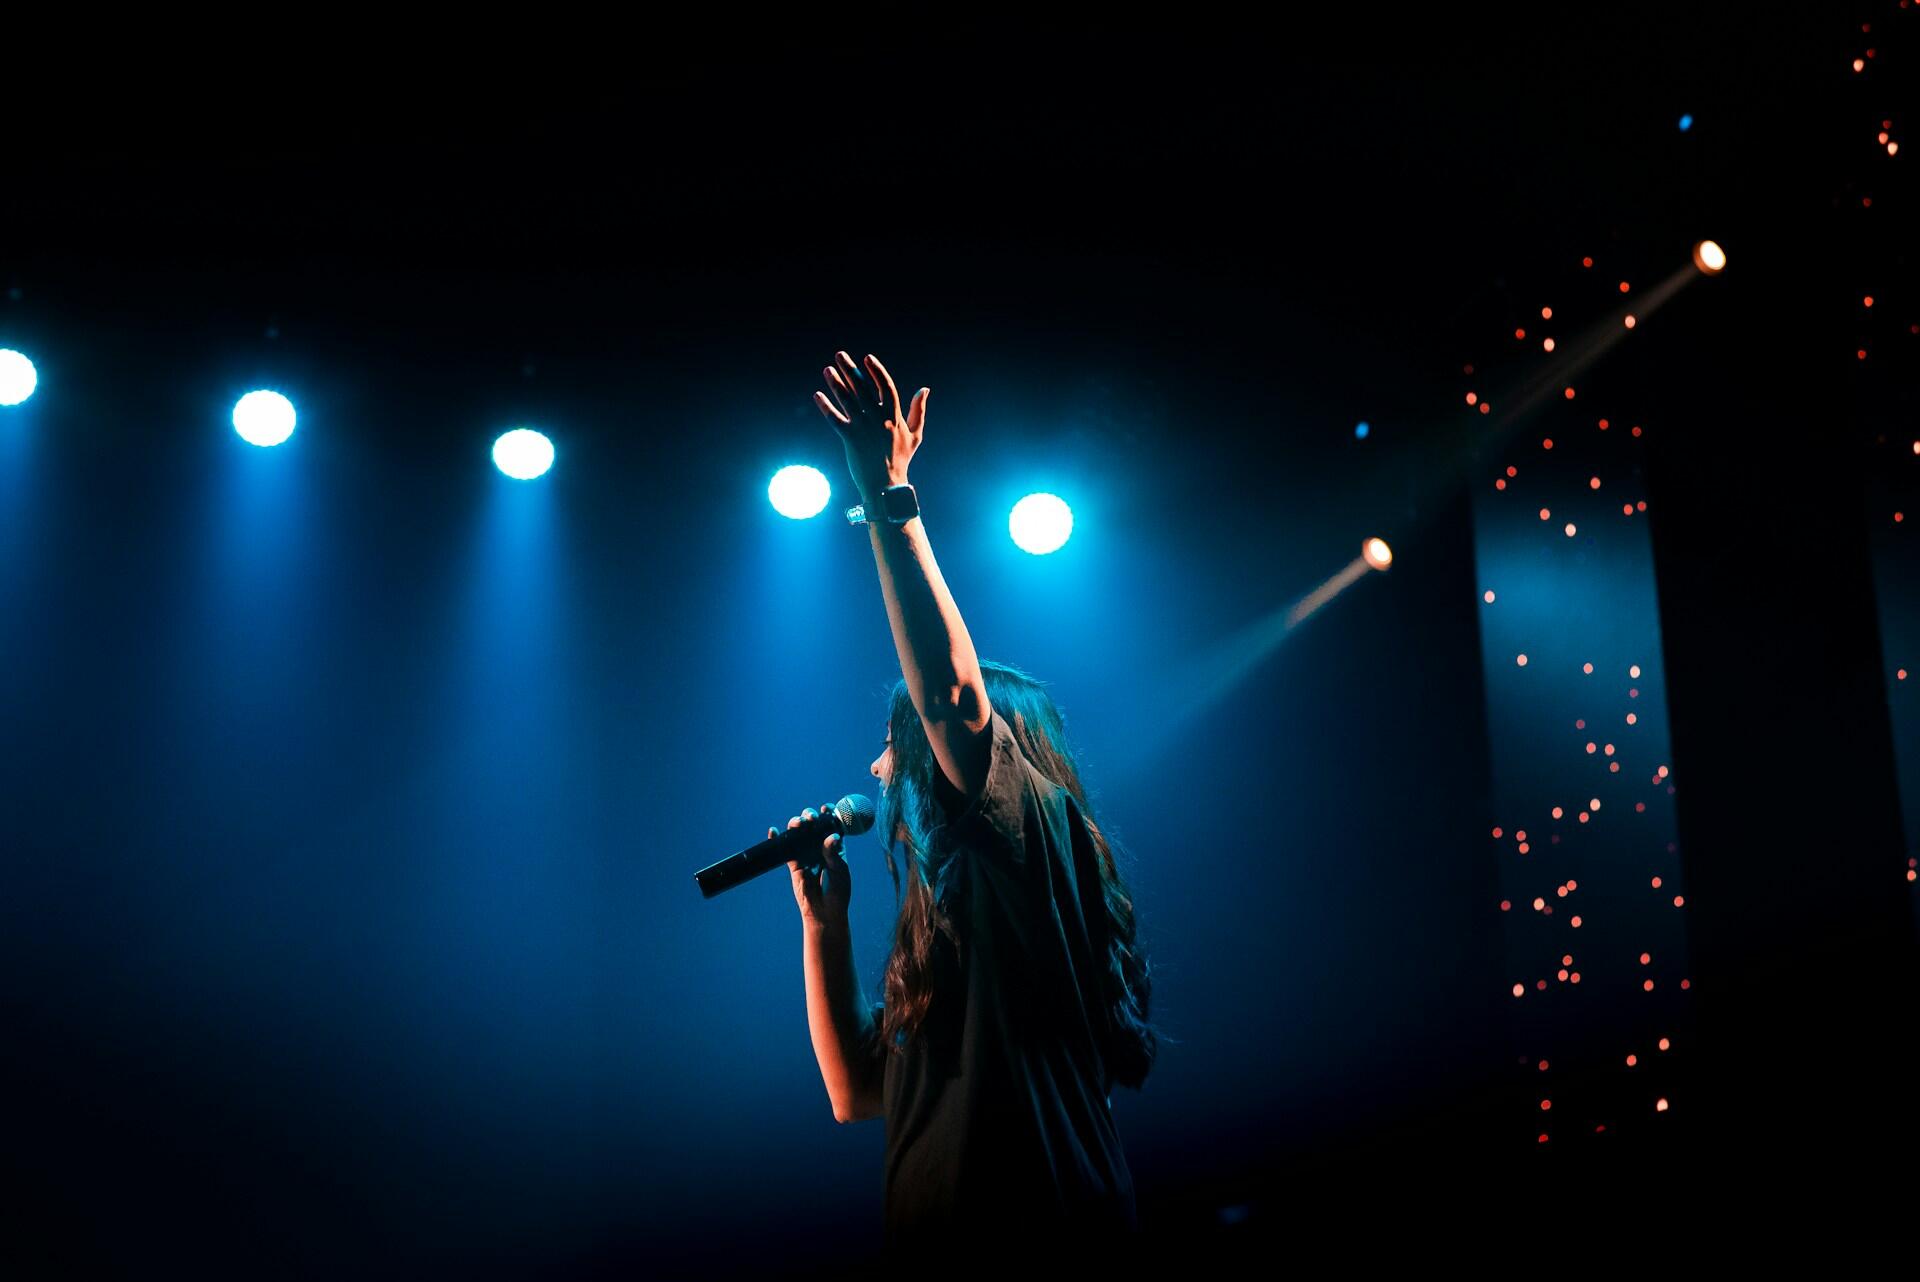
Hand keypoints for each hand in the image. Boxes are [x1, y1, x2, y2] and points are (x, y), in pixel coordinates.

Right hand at [778, 802, 851, 930]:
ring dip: (796, 824)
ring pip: (798, 834)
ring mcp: (806, 854)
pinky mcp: (793, 863)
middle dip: (810, 817)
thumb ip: (833, 853)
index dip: (828, 814)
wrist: (825, 912)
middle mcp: (819, 847)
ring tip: (798, 823)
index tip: (826, 808)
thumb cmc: (838, 890)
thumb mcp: (839, 870)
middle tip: (811, 817)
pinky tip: (773, 831)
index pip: (831, 825)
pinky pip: (784, 849)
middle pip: (813, 826)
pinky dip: (777, 839)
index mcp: (835, 846)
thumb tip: (831, 836)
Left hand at [813, 351, 927, 503]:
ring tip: (828, 370)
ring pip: (847, 401)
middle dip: (850, 370)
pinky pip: (835, 419)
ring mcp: (863, 428)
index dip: (877, 371)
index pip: (885, 387)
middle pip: (863, 388)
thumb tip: (925, 388)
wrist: (887, 486)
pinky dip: (826, 407)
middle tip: (839, 355)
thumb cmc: (901, 460)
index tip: (867, 358)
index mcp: (894, 416)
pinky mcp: (850, 439)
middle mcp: (878, 419)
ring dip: (836, 384)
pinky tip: (817, 395)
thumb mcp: (916, 434)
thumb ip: (919, 410)